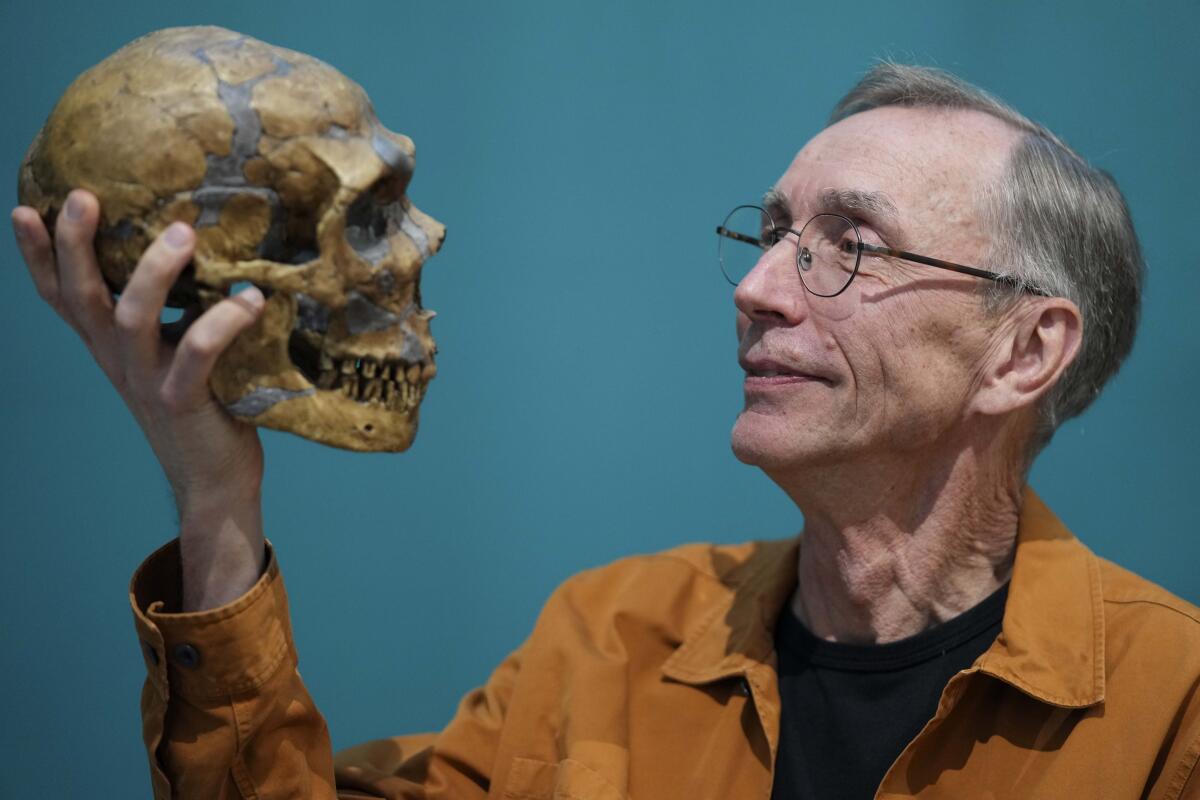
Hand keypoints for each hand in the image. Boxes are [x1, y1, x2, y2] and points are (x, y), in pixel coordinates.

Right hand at [12, 189, 267, 607]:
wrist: (215, 482)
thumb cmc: (204, 408)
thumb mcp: (177, 354)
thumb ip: (177, 313)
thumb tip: (202, 250)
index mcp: (110, 348)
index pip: (60, 298)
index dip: (39, 256)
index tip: (26, 208)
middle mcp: (118, 361)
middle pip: (81, 298)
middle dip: (74, 246)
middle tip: (83, 197)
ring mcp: (148, 382)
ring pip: (131, 318)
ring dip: (154, 272)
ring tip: (182, 231)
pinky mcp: (183, 401)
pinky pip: (197, 353)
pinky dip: (223, 322)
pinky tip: (251, 298)